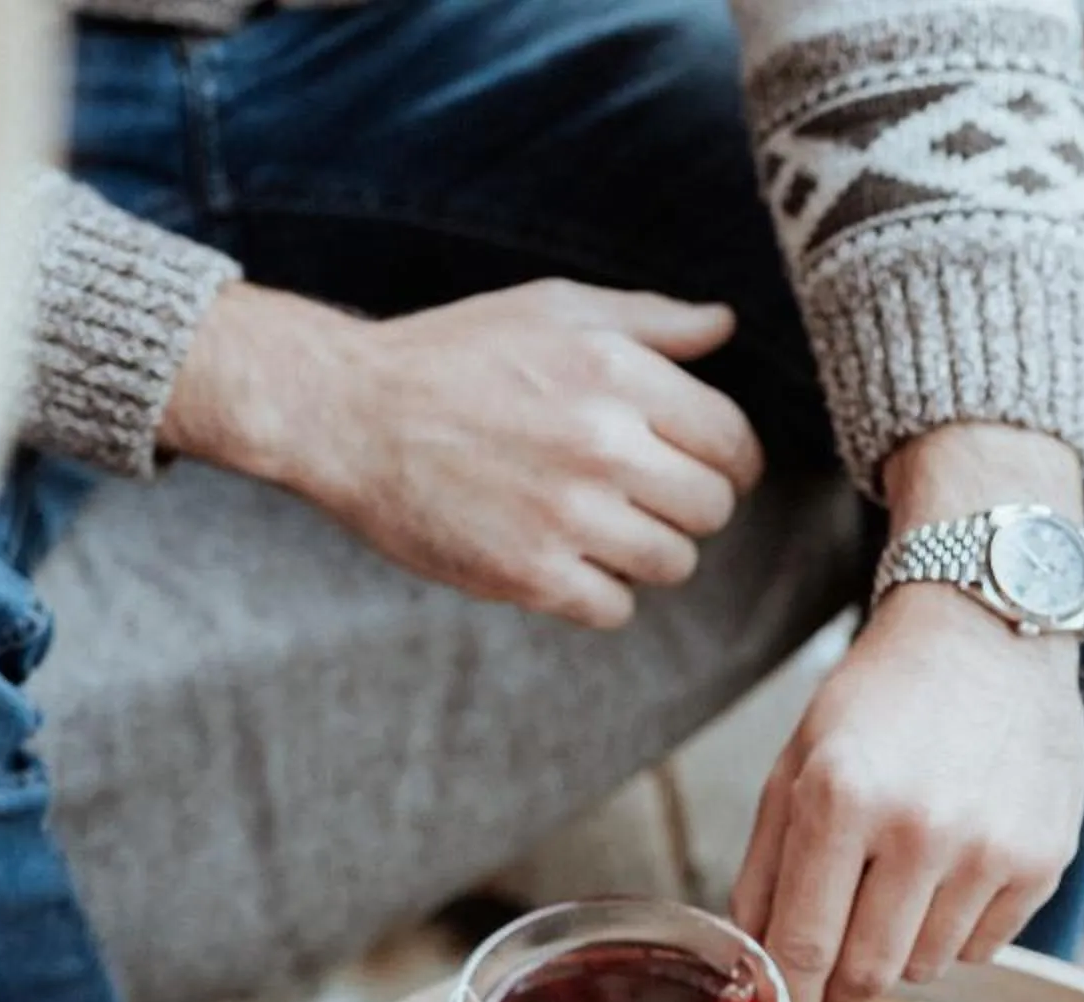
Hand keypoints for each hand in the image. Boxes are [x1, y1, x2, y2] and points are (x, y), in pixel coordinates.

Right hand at [161, 279, 763, 629]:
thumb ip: (650, 320)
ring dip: (649, 551)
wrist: (350, 414)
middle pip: (712, 509)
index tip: (705, 465)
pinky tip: (568, 560)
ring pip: (673, 563)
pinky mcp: (528, 575)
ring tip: (605, 527)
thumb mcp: (553, 310)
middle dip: (691, 504)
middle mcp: (601, 446)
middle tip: (649, 496)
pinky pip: (616, 608)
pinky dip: (602, 593)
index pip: (733, 443)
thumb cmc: (455, 355)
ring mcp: (567, 518)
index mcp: (617, 375)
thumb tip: (724, 326)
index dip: (732, 460)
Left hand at [731, 423, 1083, 1001]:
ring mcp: (990, 847)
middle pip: (868, 973)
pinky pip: (985, 946)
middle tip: (834, 978)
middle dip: (841, 990)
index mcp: (841, 797)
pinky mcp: (1043, 859)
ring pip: (926, 965)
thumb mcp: (797, 764)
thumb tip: (752, 963)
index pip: (805, 946)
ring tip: (901, 886)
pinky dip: (956, 931)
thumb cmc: (881, 699)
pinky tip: (952, 873)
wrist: (990, 632)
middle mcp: (920, 827)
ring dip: (900, 949)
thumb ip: (765, 868)